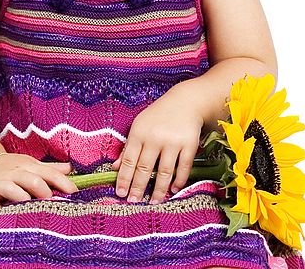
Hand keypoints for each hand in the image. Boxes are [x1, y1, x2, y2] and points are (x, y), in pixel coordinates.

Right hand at [0, 153, 78, 213]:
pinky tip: (0, 214)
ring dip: (21, 198)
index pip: (50, 173)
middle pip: (33, 180)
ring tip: (29, 207)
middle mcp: (15, 174)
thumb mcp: (32, 165)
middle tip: (51, 204)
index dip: (63, 183)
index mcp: (30, 167)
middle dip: (44, 192)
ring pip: (11, 189)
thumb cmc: (14, 169)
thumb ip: (51, 169)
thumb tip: (71, 168)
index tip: (75, 193)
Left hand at [111, 86, 203, 204]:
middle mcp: (155, 138)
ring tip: (153, 202)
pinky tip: (173, 190)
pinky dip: (178, 181)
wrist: (185, 102)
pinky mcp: (189, 144)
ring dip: (158, 190)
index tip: (120, 193)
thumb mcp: (139, 126)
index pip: (129, 160)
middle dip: (137, 188)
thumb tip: (115, 168)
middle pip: (144, 168)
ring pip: (164, 172)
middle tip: (133, 202)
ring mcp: (173, 142)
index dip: (124, 178)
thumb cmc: (158, 116)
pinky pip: (183, 167)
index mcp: (139, 132)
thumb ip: (128, 147)